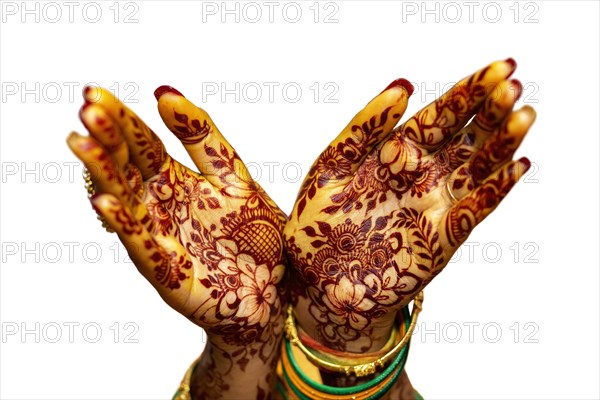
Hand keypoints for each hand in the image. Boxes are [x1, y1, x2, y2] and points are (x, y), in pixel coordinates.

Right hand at [67, 86, 286, 396]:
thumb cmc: (253, 233)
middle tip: (88, 108)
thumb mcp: (233, 175)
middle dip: (108, 139)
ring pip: (126, 201)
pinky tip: (105, 201)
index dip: (122, 119)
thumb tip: (164, 91)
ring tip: (83, 143)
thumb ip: (202, 137)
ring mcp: (159, 238)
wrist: (275, 286)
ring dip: (104, 174)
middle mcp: (161, 207)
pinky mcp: (167, 271)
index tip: (96, 92)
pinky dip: (124, 224)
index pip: (142, 144)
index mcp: (175, 181)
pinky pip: (142, 245)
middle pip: (128, 168)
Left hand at [283, 59, 534, 352]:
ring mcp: (434, 205)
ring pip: (477, 168)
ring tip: (523, 113)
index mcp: (394, 155)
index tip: (497, 68)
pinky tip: (517, 164)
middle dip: (489, 110)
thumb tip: (404, 85)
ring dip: (500, 142)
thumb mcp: (331, 167)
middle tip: (513, 82)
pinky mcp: (441, 238)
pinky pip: (475, 209)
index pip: (438, 117)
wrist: (318, 285)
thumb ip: (364, 129)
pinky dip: (496, 189)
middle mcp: (420, 176)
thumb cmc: (317, 226)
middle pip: (464, 137)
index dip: (466, 93)